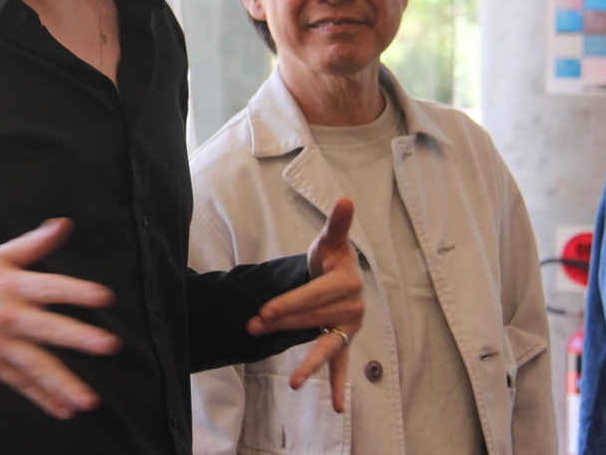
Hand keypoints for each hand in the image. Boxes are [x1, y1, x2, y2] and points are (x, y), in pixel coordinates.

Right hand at [0, 218, 121, 419]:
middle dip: (77, 338)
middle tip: (106, 345)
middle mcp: (9, 317)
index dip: (76, 291)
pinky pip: (21, 384)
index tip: (103, 297)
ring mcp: (2, 344)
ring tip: (87, 400)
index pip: (50, 287)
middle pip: (47, 329)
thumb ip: (34, 243)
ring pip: (35, 366)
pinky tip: (63, 410)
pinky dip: (42, 399)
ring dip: (62, 384)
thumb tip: (62, 224)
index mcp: (12, 286)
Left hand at [246, 197, 362, 410]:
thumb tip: (345, 199)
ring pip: (322, 346)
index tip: (266, 310)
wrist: (339, 275)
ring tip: (293, 383)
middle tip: (252, 325)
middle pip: (312, 320)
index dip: (290, 303)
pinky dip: (337, 385)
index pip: (315, 295)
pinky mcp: (345, 343)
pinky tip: (335, 406)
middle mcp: (353, 309)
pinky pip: (342, 366)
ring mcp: (350, 329)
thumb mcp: (330, 239)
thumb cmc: (331, 257)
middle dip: (282, 323)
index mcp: (347, 283)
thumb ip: (337, 223)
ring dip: (305, 363)